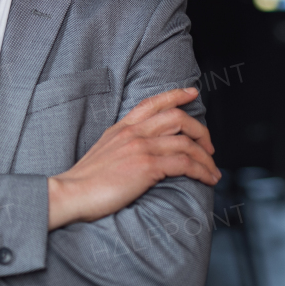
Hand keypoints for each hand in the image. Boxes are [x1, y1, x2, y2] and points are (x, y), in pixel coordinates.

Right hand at [47, 87, 218, 229]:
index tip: (192, 93)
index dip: (176, 95)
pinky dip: (201, 170)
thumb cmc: (86, 180)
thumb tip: (141, 150)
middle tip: (209, 147)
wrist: (71, 192)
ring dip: (206, 157)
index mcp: (122, 128)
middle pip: (177, 118)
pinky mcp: (147, 166)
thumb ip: (123, 144)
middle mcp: (133, 132)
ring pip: (186, 142)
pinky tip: (207, 178)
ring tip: (212, 170)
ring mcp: (141, 147)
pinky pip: (185, 163)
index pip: (152, 103)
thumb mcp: (104, 151)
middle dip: (200, 131)